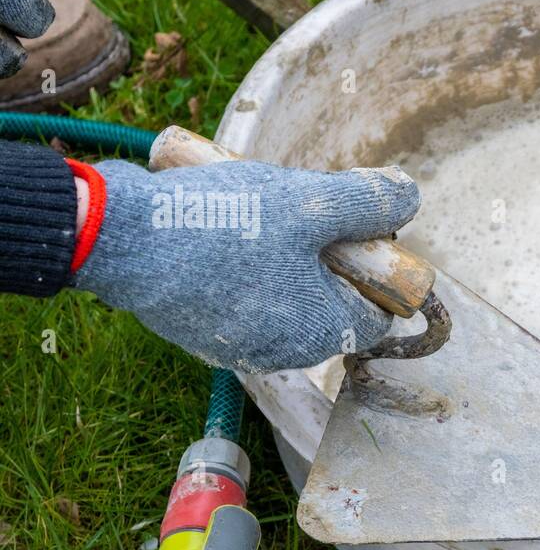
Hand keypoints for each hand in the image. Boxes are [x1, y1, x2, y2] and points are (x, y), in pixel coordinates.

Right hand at [73, 159, 421, 373]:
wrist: (119, 239)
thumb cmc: (222, 224)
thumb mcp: (308, 203)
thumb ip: (366, 203)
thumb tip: (410, 197)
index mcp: (321, 334)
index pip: (379, 309)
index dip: (374, 264)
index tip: (349, 225)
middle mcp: (285, 352)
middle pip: (332, 300)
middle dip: (325, 255)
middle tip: (296, 211)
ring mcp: (240, 345)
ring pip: (288, 294)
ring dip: (284, 255)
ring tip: (256, 214)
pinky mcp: (203, 330)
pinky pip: (245, 296)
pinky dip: (245, 265)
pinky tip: (224, 230)